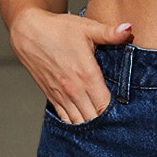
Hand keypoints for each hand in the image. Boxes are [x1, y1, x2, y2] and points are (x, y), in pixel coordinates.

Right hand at [9, 9, 132, 123]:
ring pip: (80, 123)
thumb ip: (109, 33)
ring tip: (104, 129)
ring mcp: (62, 96)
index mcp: (86, 75)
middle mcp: (74, 90)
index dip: (117, 114)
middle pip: (95, 119)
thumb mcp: (86, 28)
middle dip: (107, 124)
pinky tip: (86, 127)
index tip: (125, 114)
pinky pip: (66, 120)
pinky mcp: (53, 98)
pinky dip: (76, 126)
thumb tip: (129, 28)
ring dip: (92, 128)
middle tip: (118, 125)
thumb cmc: (58, 28)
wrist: (28, 31)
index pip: (106, 106)